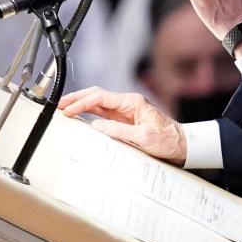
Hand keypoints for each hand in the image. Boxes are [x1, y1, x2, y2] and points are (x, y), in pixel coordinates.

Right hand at [58, 87, 187, 165]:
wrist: (181, 145)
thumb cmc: (167, 140)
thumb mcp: (142, 137)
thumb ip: (118, 131)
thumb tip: (96, 126)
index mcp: (132, 102)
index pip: (101, 97)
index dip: (82, 102)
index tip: (69, 110)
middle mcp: (128, 104)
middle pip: (97, 96)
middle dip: (77, 98)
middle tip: (60, 104)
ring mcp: (126, 112)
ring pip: (99, 104)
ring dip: (82, 105)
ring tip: (65, 109)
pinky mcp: (125, 121)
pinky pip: (104, 114)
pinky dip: (90, 114)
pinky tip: (80, 116)